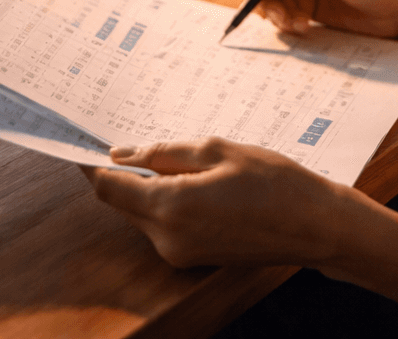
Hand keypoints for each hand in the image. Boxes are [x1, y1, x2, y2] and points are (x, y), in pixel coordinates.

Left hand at [85, 138, 397, 338]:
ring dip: (155, 186)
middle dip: (130, 172)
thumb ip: (165, 153)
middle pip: (125, 202)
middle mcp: (167, 238)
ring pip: (146, 212)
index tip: (80, 142)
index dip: (91, 164)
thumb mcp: (219, 150)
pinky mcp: (194, 257)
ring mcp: (180, 252)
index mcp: (169, 208)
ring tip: (194, 160)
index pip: (107, 188)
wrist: (317, 227)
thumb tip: (122, 154)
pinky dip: (172, 201)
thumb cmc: (275, 182)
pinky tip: (204, 182)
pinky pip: (167, 224)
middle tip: (147, 140)